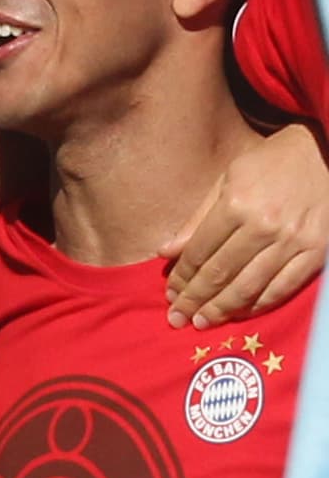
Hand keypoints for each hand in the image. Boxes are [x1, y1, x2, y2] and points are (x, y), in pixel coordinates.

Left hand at [162, 123, 328, 327]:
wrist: (322, 155)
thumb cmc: (267, 166)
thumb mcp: (226, 181)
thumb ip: (196, 219)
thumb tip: (164, 251)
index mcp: (236, 205)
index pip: (200, 251)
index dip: (182, 277)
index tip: (170, 293)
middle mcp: (263, 226)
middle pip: (221, 273)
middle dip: (194, 299)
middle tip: (178, 318)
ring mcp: (292, 241)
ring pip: (249, 286)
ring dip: (222, 309)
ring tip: (201, 322)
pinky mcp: (316, 252)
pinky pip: (282, 288)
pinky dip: (259, 305)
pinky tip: (239, 313)